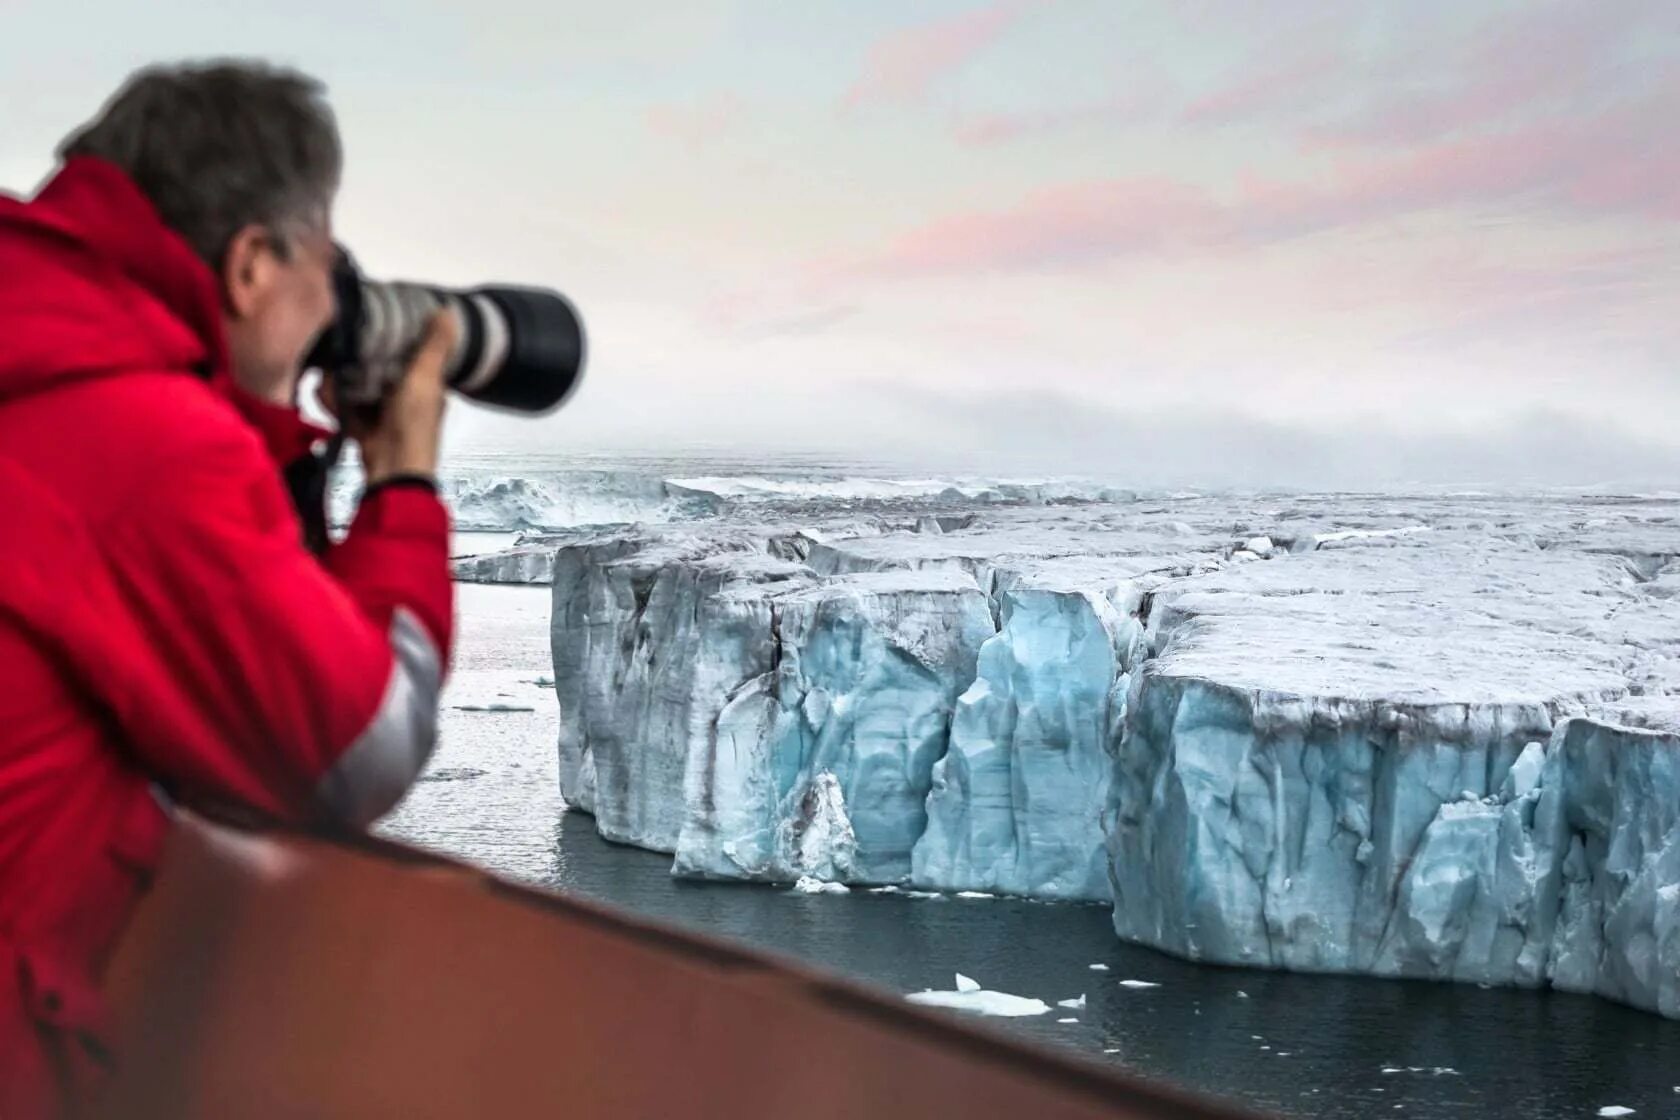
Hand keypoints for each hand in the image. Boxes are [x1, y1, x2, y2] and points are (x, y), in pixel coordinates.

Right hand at [321, 310, 455, 486]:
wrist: (392, 472)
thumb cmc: (412, 424)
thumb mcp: (425, 380)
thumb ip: (433, 347)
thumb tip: (447, 311)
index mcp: (425, 385)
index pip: (407, 354)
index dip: (390, 338)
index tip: (367, 322)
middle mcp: (404, 397)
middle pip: (376, 368)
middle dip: (355, 359)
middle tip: (336, 348)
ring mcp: (382, 413)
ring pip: (356, 386)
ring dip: (339, 380)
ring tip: (326, 375)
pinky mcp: (362, 426)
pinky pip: (345, 407)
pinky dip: (333, 401)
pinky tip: (323, 391)